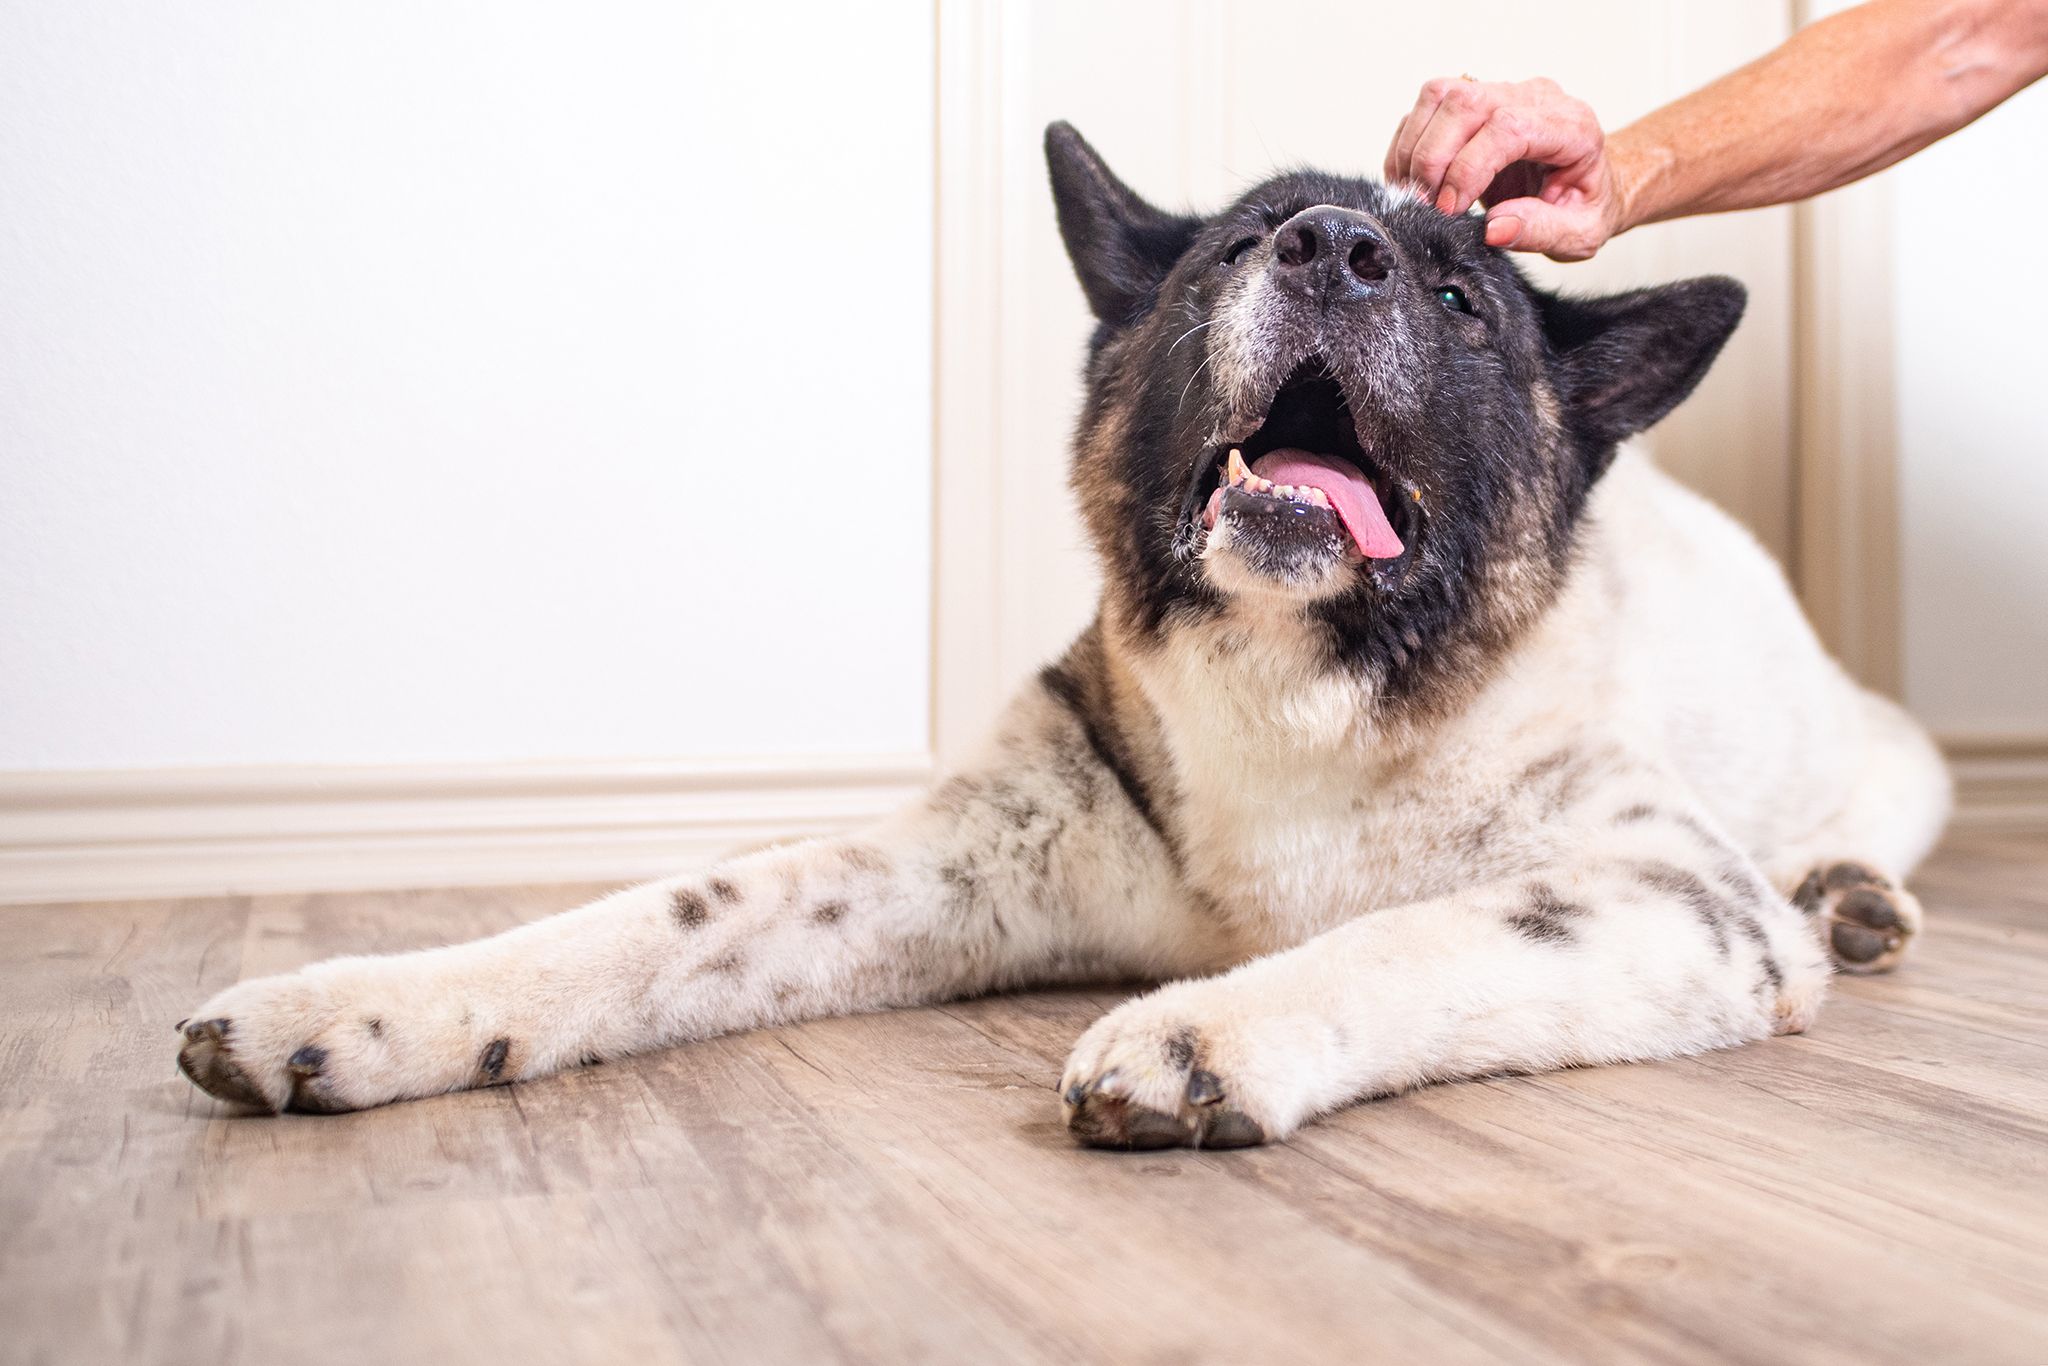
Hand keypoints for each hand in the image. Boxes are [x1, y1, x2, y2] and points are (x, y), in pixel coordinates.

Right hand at [1384, 76, 1626, 261]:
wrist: (1587, 184)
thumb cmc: (1585, 206)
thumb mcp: (1579, 233)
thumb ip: (1541, 231)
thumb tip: (1494, 229)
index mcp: (1571, 127)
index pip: (1509, 127)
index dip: (1468, 168)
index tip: (1450, 209)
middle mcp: (1536, 99)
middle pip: (1467, 102)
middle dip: (1433, 158)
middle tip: (1426, 205)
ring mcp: (1503, 92)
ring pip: (1441, 95)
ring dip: (1415, 148)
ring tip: (1416, 192)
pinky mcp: (1475, 99)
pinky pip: (1428, 105)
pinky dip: (1408, 144)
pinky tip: (1411, 179)